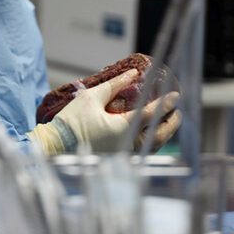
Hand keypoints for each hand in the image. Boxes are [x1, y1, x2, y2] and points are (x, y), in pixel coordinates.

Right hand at [29, 69, 179, 153]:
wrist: (55, 146)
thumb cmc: (71, 121)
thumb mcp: (92, 97)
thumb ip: (115, 85)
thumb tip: (132, 74)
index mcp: (122, 129)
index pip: (151, 114)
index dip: (165, 104)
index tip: (175, 96)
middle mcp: (127, 145)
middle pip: (158, 136)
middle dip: (171, 123)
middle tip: (177, 112)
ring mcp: (123, 155)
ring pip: (152, 146)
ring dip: (163, 133)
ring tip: (167, 122)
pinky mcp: (117, 159)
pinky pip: (142, 151)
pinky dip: (151, 142)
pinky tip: (151, 134)